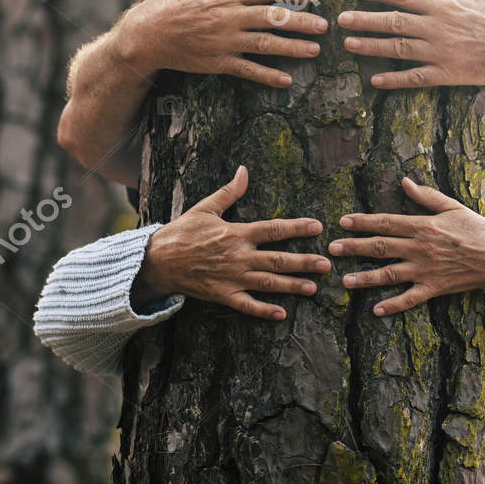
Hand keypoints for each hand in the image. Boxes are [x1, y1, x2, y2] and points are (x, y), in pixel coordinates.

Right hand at [121, 0, 327, 88]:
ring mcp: (223, 42)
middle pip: (270, 18)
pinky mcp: (217, 62)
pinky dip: (267, 76)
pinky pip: (246, 70)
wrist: (147, 33)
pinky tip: (287, 80)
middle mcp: (228, 17)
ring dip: (291, 48)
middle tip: (324, 25)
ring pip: (264, 45)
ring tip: (314, 50)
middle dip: (299, 21)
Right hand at [138, 165, 331, 319]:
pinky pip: (247, 305)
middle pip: (278, 260)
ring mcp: (231, 278)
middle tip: (326, 264)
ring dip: (292, 286)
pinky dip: (265, 310)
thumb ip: (229, 192)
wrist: (157, 260)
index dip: (297, 227)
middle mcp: (238, 256)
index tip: (317, 226)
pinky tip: (282, 313)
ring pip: (268, 283)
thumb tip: (244, 170)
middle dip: (304, 262)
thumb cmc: (182, 232)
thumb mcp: (205, 208)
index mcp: (236, 233)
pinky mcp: (222, 295)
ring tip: (313, 287)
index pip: (273, 229)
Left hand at [332, 177, 484, 315]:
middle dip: (354, 248)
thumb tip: (405, 182)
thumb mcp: (453, 207)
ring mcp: (425, 270)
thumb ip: (426, 197)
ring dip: (365, 278)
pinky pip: (410, 299)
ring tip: (344, 281)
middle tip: (331, 250)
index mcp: (423, 226)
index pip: (386, 222)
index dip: (362, 222)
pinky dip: (393, 306)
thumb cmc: (477, 229)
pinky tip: (375, 310)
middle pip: (380, 247)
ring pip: (389, 274)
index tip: (343, 222)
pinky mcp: (434, 289)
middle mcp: (420, 248)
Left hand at [337, 0, 484, 90]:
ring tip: (349, 43)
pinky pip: (417, 78)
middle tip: (340, 19)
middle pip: (395, 22)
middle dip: (365, 20)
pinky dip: (395, 79)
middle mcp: (439, 28)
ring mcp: (442, 53)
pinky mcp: (449, 74)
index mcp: (443, 4)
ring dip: (372, 47)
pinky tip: (376, 80)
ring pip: (400, 49)